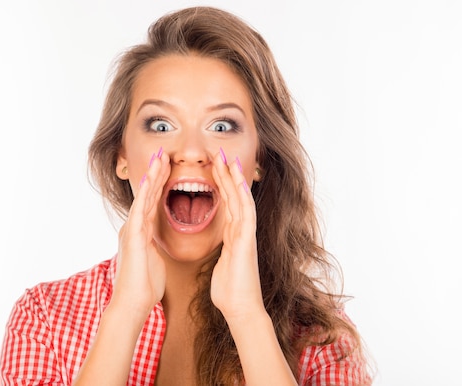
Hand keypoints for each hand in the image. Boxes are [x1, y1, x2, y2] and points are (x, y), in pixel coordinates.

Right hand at [109, 150, 170, 320]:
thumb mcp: (153, 259)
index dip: (159, 184)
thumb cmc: (145, 286)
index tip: (167, 168)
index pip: (152, 202)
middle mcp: (134, 227)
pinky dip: (145, 193)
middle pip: (147, 195)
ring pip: (143, 197)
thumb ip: (153, 247)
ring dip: (152, 176)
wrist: (132, 302)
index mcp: (141, 232)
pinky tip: (150, 178)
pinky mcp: (133, 236)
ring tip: (159, 158)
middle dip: (156, 174)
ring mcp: (132, 230)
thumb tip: (156, 244)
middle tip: (163, 154)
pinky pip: (141, 209)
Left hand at [210, 151, 265, 321]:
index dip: (221, 185)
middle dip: (226, 174)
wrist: (240, 308)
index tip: (214, 167)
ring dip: (233, 177)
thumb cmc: (230, 291)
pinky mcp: (246, 240)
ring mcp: (246, 234)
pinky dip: (242, 194)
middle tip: (219, 153)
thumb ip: (222, 254)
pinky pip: (245, 212)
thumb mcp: (221, 266)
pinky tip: (237, 178)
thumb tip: (220, 252)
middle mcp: (241, 231)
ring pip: (241, 199)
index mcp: (234, 236)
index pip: (227, 204)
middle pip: (234, 196)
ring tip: (226, 158)